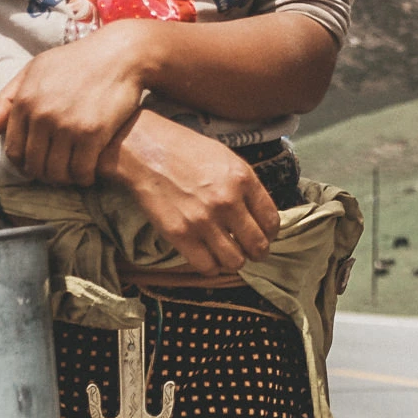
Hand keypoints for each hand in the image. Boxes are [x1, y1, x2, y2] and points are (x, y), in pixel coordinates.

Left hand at [0, 24, 155, 184]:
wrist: (119, 54)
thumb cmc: (77, 60)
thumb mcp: (36, 69)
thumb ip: (9, 97)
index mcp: (24, 100)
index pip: (14, 149)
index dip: (23, 163)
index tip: (36, 165)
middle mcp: (42, 115)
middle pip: (34, 165)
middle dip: (43, 174)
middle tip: (56, 173)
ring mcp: (67, 125)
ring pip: (56, 172)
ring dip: (63, 179)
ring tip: (72, 175)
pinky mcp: (92, 133)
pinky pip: (81, 170)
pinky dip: (84, 177)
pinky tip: (89, 173)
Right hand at [103, 113, 279, 278]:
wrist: (145, 151)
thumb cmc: (185, 150)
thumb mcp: (227, 158)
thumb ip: (245, 186)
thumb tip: (258, 214)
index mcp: (243, 179)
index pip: (271, 221)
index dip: (270, 233)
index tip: (265, 235)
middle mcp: (227, 202)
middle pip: (257, 245)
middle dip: (257, 252)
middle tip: (250, 251)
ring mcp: (204, 220)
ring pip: (235, 261)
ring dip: (234, 261)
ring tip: (229, 254)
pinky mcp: (180, 235)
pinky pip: (207, 266)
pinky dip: (211, 267)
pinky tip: (209, 257)